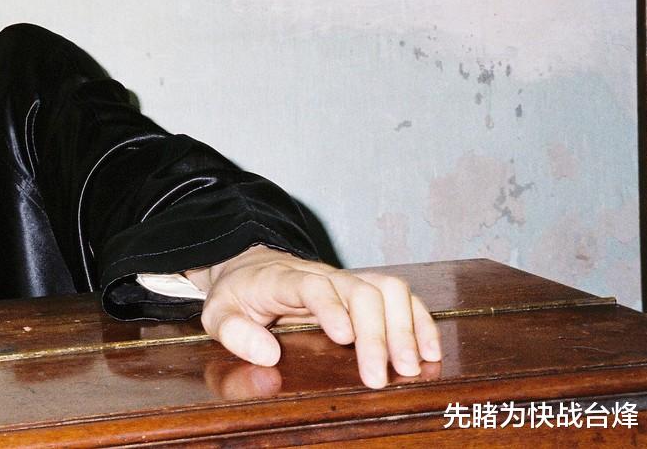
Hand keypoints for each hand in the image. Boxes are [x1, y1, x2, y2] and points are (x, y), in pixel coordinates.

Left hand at [185, 245, 441, 388]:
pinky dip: (419, 320)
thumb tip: (268, 355)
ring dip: (404, 326)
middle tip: (380, 377)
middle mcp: (322, 275)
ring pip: (387, 288)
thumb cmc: (237, 296)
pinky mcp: (363, 290)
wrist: (250, 268)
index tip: (344, 337)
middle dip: (375, 334)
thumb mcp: (217, 313)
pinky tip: (429, 351)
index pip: (314, 285)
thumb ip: (234, 332)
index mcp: (284, 279)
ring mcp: (346, 281)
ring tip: (411, 367)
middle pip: (360, 291)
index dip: (331, 307)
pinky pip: (399, 296)